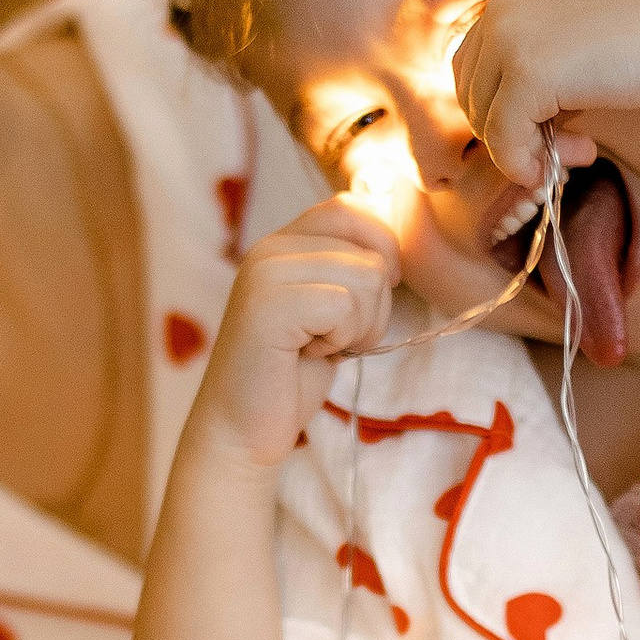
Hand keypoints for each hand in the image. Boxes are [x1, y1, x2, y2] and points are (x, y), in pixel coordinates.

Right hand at [185, 199, 401, 475]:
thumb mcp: (332, 309)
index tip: (357, 305)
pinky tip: (308, 355)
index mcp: (283, 240)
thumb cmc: (292, 374)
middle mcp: (270, 246)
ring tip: (318, 346)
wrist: (242, 430)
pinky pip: (345, 305)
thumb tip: (397, 236)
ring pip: (368, 277)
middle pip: (372, 246)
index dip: (380, 255)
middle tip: (336, 334)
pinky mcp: (268, 304)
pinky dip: (342, 339)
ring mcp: (266, 272)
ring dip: (359, 326)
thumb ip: (354, 267)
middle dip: (376, 302)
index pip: (354, 208)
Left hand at [450, 0, 639, 191]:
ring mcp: (511, 39)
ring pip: (484, 120)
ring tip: (581, 151)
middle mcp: (501, 9)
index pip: (473, 66)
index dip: (504, 107)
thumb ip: (538, 70)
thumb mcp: (579, 42)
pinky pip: (505, 140)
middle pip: (470, 94)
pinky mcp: (529, 73)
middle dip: (513, 130)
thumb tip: (504, 132)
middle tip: (572, 146)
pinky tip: (585, 155)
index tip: (553, 126)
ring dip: (526, 149)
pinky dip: (529, 162)